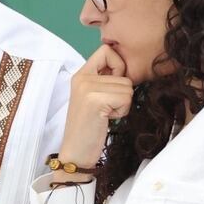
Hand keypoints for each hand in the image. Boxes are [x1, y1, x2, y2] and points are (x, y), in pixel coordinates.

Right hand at [57, 44, 132, 175]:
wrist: (76, 153)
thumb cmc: (89, 128)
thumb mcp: (92, 97)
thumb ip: (104, 80)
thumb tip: (127, 68)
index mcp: (80, 74)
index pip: (107, 50)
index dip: (118, 66)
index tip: (112, 86)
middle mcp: (82, 77)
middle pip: (124, 73)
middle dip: (122, 93)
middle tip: (105, 108)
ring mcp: (87, 87)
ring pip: (127, 86)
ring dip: (122, 103)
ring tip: (105, 114)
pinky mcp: (95, 100)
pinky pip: (126, 97)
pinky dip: (122, 111)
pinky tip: (107, 119)